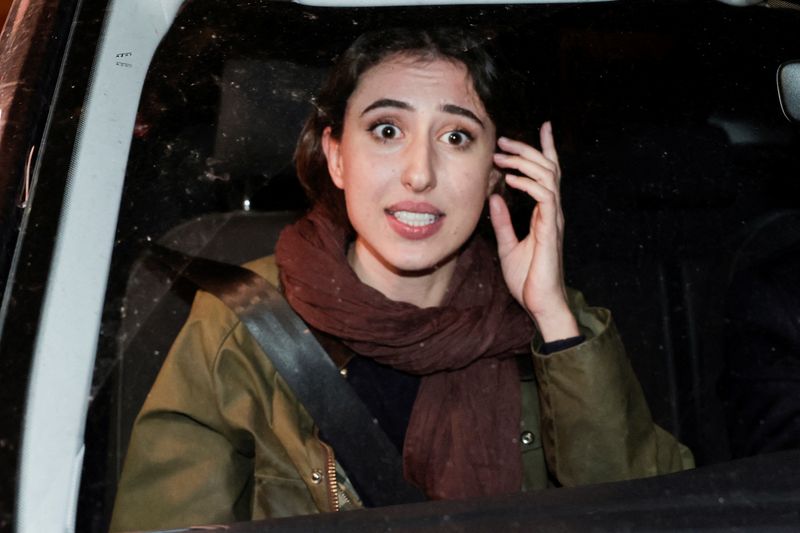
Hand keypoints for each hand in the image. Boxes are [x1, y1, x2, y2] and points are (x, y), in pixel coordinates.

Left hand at [489, 121, 578, 341]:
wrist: (539, 304)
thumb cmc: (528, 280)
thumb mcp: (507, 246)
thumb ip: (502, 222)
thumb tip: (494, 198)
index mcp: (545, 214)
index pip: (548, 175)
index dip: (545, 150)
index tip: (543, 127)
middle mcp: (552, 213)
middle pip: (548, 168)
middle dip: (527, 149)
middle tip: (503, 139)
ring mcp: (554, 220)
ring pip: (547, 177)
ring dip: (524, 162)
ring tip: (502, 156)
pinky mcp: (550, 230)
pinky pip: (545, 197)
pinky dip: (528, 183)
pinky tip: (511, 179)